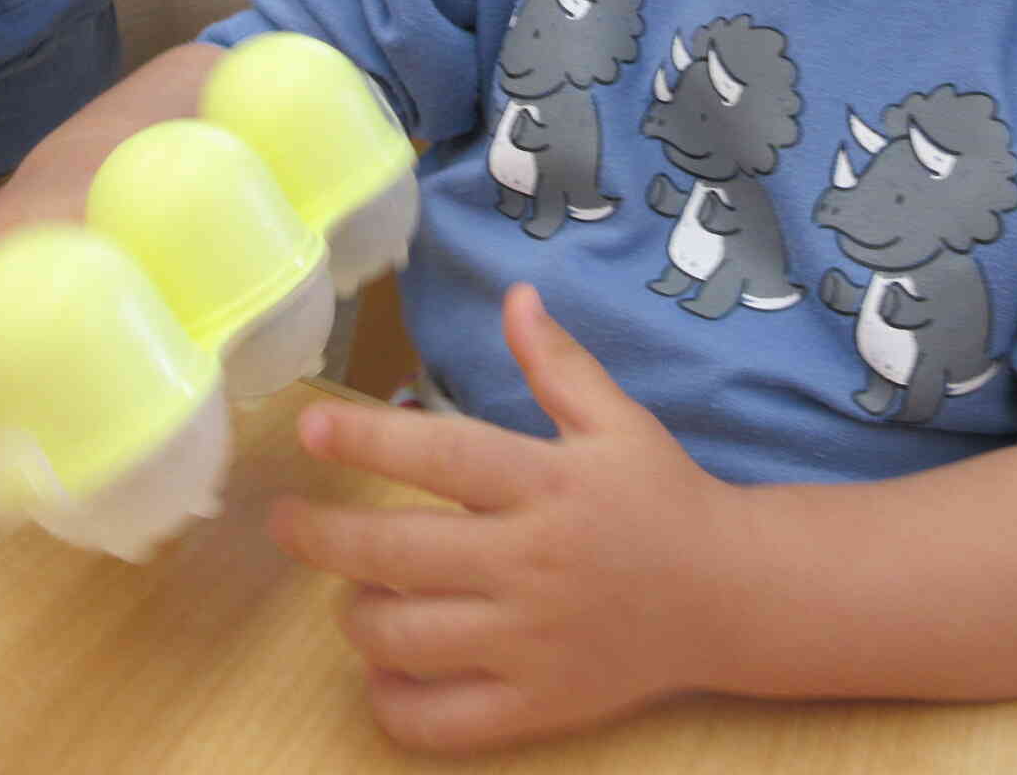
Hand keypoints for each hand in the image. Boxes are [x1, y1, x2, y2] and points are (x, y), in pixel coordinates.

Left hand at [269, 284, 736, 753]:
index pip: (443, 456)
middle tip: (285, 519)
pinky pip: (442, 721)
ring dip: (357, 614)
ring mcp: (533, 642)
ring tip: (350, 592)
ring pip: (407, 640)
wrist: (731, 596)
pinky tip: (383, 671)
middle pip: (401, 553)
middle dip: (325, 535)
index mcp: (549, 485)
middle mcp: (534, 563)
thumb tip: (515, 295)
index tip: (310, 425)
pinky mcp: (539, 705)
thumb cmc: (663, 497)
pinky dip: (394, 703)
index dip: (369, 439)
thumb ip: (559, 364)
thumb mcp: (618, 420)